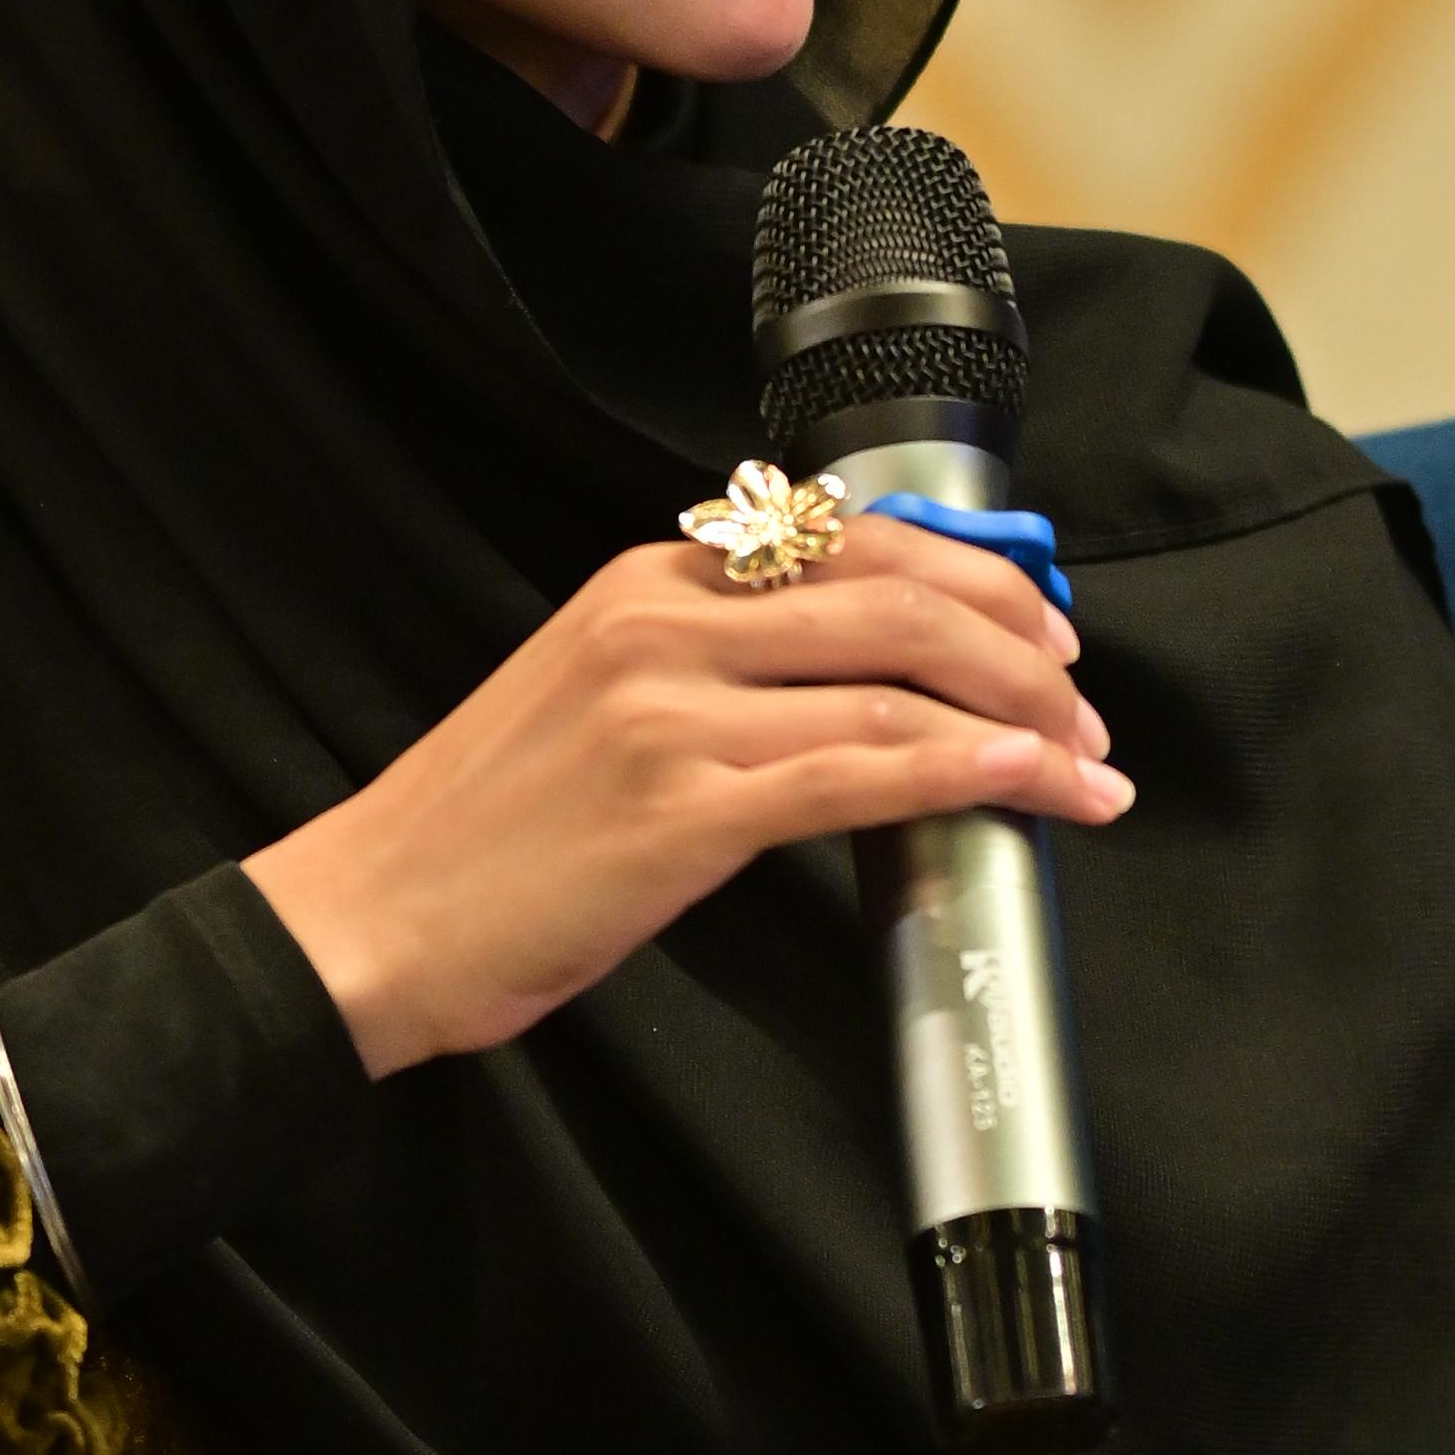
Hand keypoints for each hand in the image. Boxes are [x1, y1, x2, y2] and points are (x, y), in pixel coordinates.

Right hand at [242, 512, 1128, 1081]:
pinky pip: (860, 773)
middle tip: (1082, 698)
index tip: (1037, 623)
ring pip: (896, 681)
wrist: (371, 917)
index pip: (848, 537)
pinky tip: (1028, 790)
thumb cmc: (485, 830)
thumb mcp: (592, 692)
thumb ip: (706, 658)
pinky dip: (966, 774)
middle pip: (895, 595)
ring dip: (1020, 723)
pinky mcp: (680, 810)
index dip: (970, 572)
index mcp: (645, 576)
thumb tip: (851, 672)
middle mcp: (663, 620)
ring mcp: (671, 712)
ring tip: (1083, 767)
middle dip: (1020, 644)